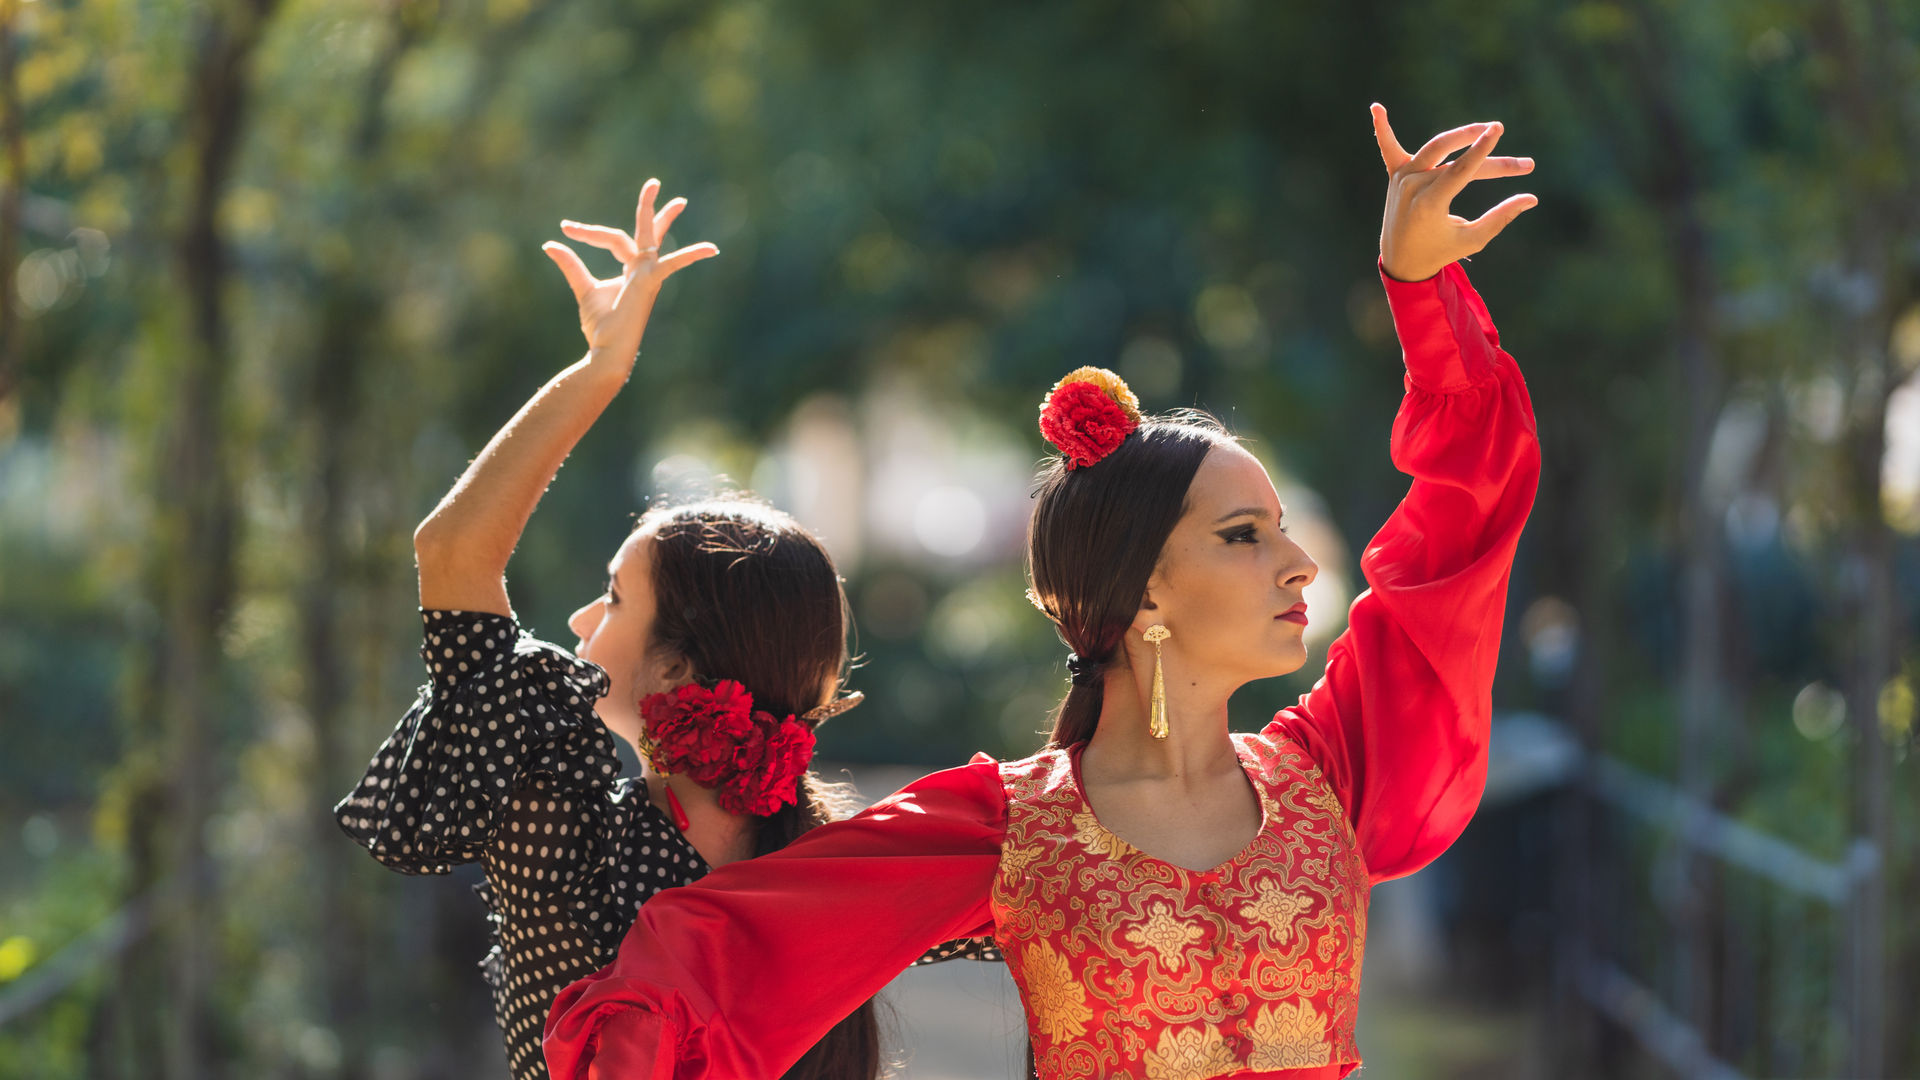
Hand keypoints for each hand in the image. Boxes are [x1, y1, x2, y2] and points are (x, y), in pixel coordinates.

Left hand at [542, 178, 719, 362]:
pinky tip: (711, 249)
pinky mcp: (651, 282)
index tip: (565, 228)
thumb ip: (571, 265)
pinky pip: (672, 264)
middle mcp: (643, 269)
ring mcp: (648, 274)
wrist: (607, 349)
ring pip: (651, 237)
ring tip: (667, 194)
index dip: (588, 231)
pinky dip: (691, 256)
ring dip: (658, 215)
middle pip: (647, 231)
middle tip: (653, 183)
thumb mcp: (583, 288)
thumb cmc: (600, 326)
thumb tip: (550, 244)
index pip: (614, 239)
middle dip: (650, 208)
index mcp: (631, 270)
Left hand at [1371, 104, 1537, 281]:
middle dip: (1485, 153)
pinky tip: (1376, 107)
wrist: (1400, 262)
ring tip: (1486, 129)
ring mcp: (1401, 179)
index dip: (1481, 149)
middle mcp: (1412, 187)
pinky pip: (1389, 148)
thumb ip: (1500, 217)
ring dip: (1461, 136)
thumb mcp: (1472, 240)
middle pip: (1454, 159)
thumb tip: (1531, 198)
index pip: (1460, 169)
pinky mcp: (1395, 176)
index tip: (1498, 128)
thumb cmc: (1440, 251)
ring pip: (1435, 149)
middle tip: (1514, 156)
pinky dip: (1382, 128)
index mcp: (1429, 204)